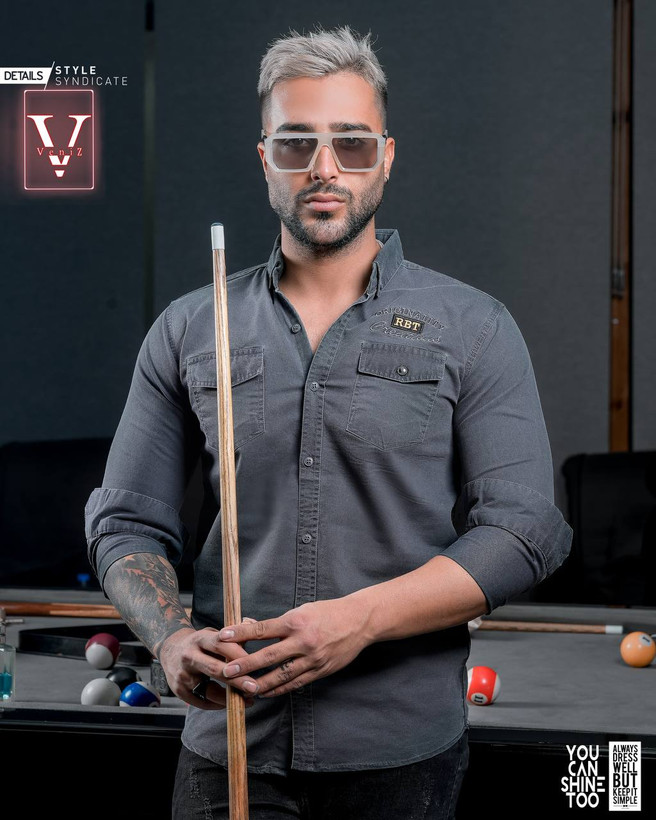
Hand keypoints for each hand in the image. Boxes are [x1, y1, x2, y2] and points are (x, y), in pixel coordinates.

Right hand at [158, 622, 259, 709]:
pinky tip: (232, 703)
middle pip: (214, 669)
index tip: (254, 661)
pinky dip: (218, 704)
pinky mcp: (179, 691)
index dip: (237, 653)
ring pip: (208, 690)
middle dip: (236, 680)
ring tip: (248, 700)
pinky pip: (202, 702)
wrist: (170, 650)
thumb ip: (232, 638)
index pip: (219, 644)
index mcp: (199, 639)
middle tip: (254, 687)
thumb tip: (255, 634)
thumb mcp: (212, 634)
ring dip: (230, 697)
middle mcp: (189, 656)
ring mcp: (182, 675)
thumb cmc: (200, 643)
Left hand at [218, 597, 371, 697]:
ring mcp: (312, 658)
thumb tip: (250, 624)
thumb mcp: (302, 610)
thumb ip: (277, 622)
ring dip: (260, 683)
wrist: (360, 621)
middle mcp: (303, 641)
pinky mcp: (321, 670)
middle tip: (225, 672)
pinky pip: (296, 683)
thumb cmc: (328, 612)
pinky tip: (266, 692)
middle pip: (268, 656)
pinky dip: (279, 689)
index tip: (222, 636)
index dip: (241, 633)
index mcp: (296, 621)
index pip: (262, 629)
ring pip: (281, 675)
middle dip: (245, 665)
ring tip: (242, 688)